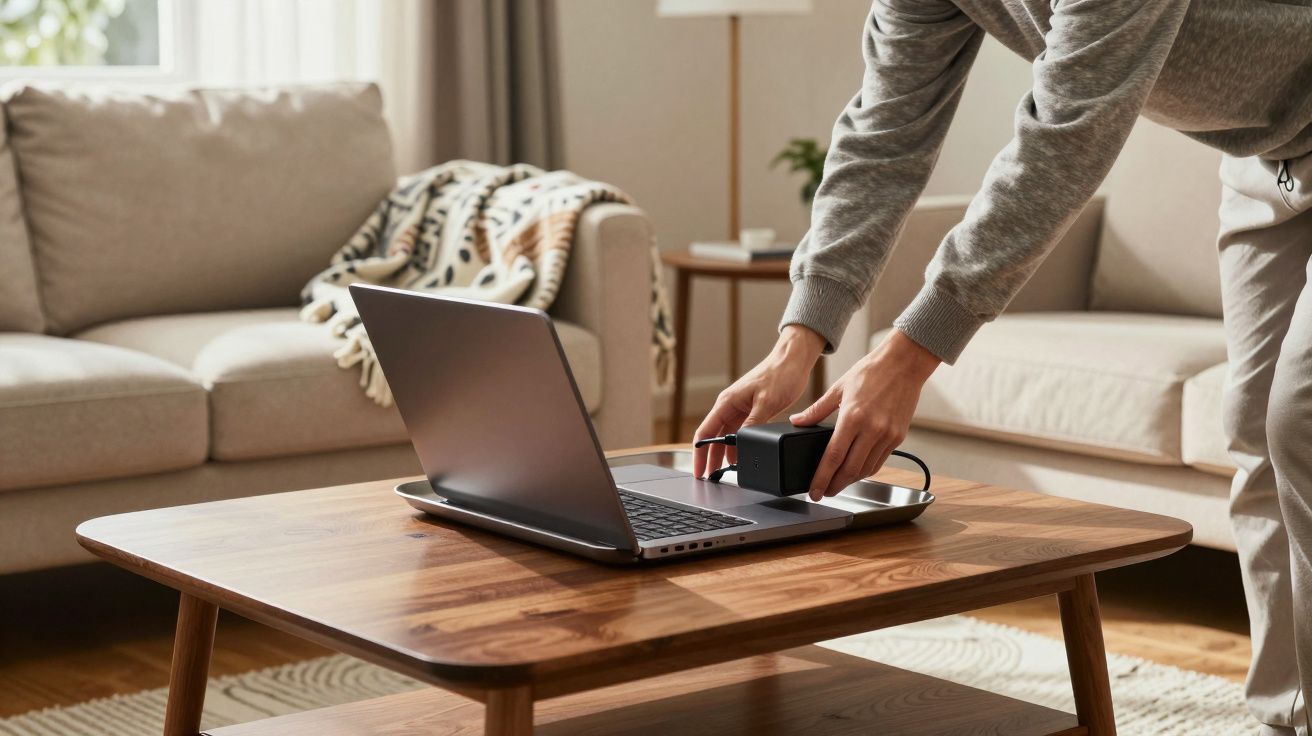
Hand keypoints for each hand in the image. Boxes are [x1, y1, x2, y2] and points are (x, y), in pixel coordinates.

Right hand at [692, 325, 825, 478]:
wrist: (793, 360)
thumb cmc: (779, 374)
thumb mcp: (767, 403)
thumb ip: (752, 424)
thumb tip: (741, 444)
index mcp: (727, 402)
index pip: (705, 432)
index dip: (699, 454)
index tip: (699, 471)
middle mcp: (730, 406)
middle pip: (713, 438)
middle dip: (709, 459)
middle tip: (709, 479)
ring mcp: (740, 409)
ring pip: (726, 437)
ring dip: (723, 455)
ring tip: (723, 474)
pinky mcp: (752, 411)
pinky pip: (739, 433)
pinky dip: (737, 447)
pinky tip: (740, 459)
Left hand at [789, 329, 939, 499]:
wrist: (904, 364)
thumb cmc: (871, 372)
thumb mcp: (838, 388)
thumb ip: (817, 410)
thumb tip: (798, 421)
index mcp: (852, 417)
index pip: (833, 457)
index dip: (821, 478)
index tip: (814, 491)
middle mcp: (871, 430)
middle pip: (849, 469)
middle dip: (834, 486)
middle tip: (823, 493)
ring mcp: (887, 435)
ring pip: (866, 469)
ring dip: (850, 481)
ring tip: (837, 484)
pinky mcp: (898, 437)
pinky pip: (880, 461)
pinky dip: (866, 470)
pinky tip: (856, 471)